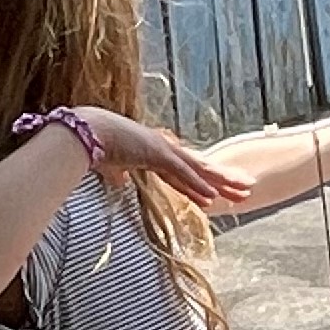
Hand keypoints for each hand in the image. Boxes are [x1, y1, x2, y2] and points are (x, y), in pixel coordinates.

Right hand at [78, 109, 249, 210]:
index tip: (222, 190)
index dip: (205, 181)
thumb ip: (118, 174)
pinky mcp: (155, 153)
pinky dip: (197, 186)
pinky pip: (181, 174)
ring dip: (222, 183)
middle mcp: (164, 149)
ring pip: (199, 171)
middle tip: (248, 188)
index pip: (187, 170)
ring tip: (244, 193)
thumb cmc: (92, 145)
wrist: (81, 131)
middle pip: (201, 168)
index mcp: (156, 152)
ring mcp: (162, 150)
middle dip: (225, 179)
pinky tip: (213, 198)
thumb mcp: (110, 164)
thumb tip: (118, 182)